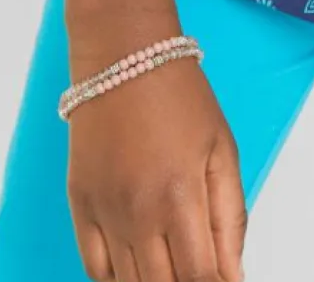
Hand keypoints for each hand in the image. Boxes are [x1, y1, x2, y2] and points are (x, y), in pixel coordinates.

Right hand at [66, 49, 246, 281]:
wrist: (124, 55)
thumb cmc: (179, 95)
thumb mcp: (222, 150)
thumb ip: (230, 219)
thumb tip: (234, 276)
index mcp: (181, 196)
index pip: (200, 278)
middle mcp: (139, 212)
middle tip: (197, 269)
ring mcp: (104, 212)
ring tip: (172, 267)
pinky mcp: (79, 206)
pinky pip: (94, 269)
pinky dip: (116, 279)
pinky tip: (137, 267)